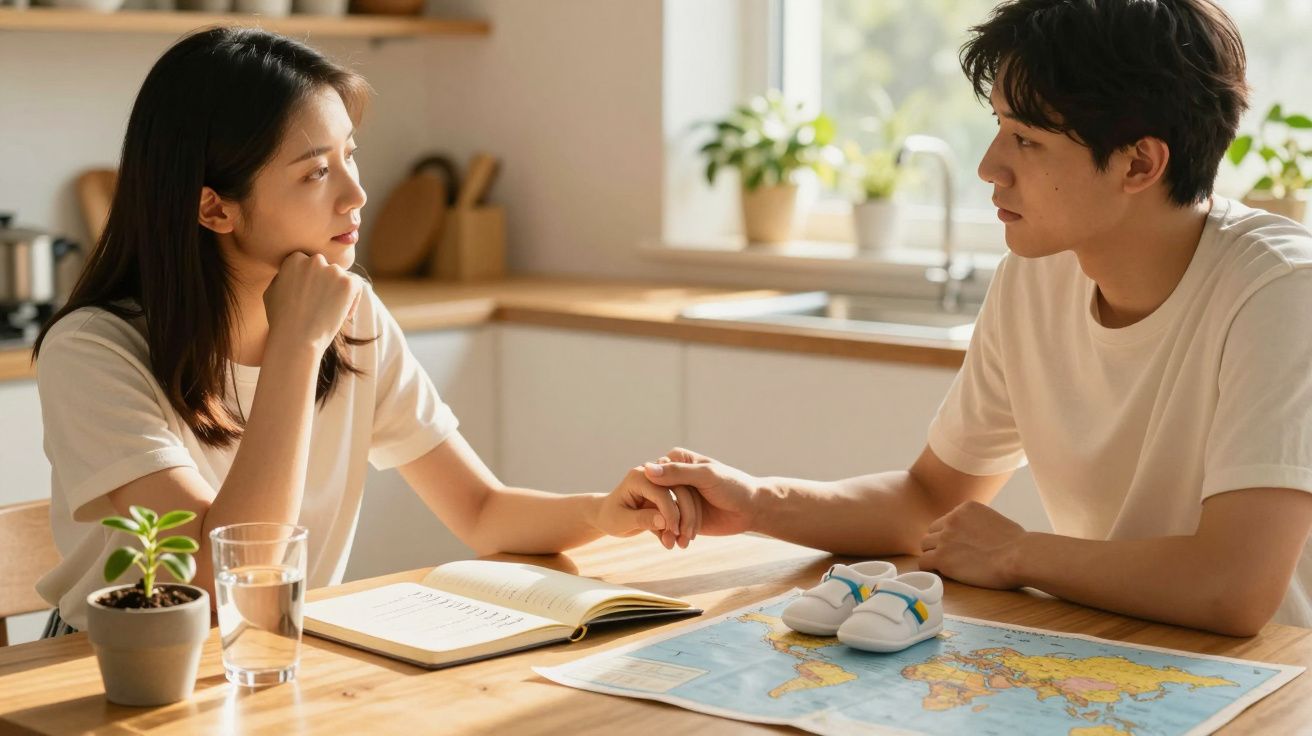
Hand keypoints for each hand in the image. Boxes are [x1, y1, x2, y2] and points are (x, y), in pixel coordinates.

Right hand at [264, 252, 362, 354]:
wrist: (295, 338)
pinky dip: (354, 299)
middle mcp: (314, 260)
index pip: (309, 263)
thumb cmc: (281, 320)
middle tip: (324, 306)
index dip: (312, 281)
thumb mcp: (271, 292)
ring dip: (339, 292)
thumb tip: (291, 273)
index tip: (311, 297)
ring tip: (332, 313)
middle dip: (326, 285)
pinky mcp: (348, 283)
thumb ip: (283, 277)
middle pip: (326, 268)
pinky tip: (345, 315)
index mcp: (294, 259)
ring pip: (341, 277)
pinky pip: (357, 286)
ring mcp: (332, 270)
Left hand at [596, 467, 699, 549]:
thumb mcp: (621, 521)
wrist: (607, 516)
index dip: (671, 512)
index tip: (675, 532)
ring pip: (684, 500)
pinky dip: (680, 526)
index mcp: (638, 477)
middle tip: (686, 538)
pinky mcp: (666, 497)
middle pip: (680, 491)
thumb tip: (664, 521)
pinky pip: (680, 509)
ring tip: (681, 544)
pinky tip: (675, 543)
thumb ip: (641, 519)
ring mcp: (661, 485)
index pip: (662, 492)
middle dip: (685, 516)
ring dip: (686, 523)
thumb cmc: (609, 517)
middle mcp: (652, 477)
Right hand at [642, 448, 758, 536]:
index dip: (660, 494)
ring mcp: (677, 497)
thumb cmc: (733, 486)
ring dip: (669, 528)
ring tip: (680, 540)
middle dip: (666, 515)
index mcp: (677, 459)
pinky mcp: (681, 515)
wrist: (752, 509)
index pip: (655, 475)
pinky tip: (680, 543)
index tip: (671, 508)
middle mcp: (674, 476)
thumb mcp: (706, 476)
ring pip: (660, 512)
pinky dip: (673, 535)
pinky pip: (668, 525)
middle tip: (675, 529)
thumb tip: (647, 469)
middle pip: (657, 496)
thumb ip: (678, 473)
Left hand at [918, 501, 1026, 588]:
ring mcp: (945, 538)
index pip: (945, 521)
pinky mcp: (942, 557)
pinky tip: (940, 573)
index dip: (950, 535)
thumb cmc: (1017, 544)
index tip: (958, 546)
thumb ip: (976, 523)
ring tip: (948, 566)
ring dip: (933, 555)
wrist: (1019, 556)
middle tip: (951, 557)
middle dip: (939, 544)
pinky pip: (924, 562)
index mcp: (965, 508)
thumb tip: (972, 534)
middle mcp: (952, 519)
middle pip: (932, 532)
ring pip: (925, 546)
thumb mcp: (993, 520)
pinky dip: (930, 568)